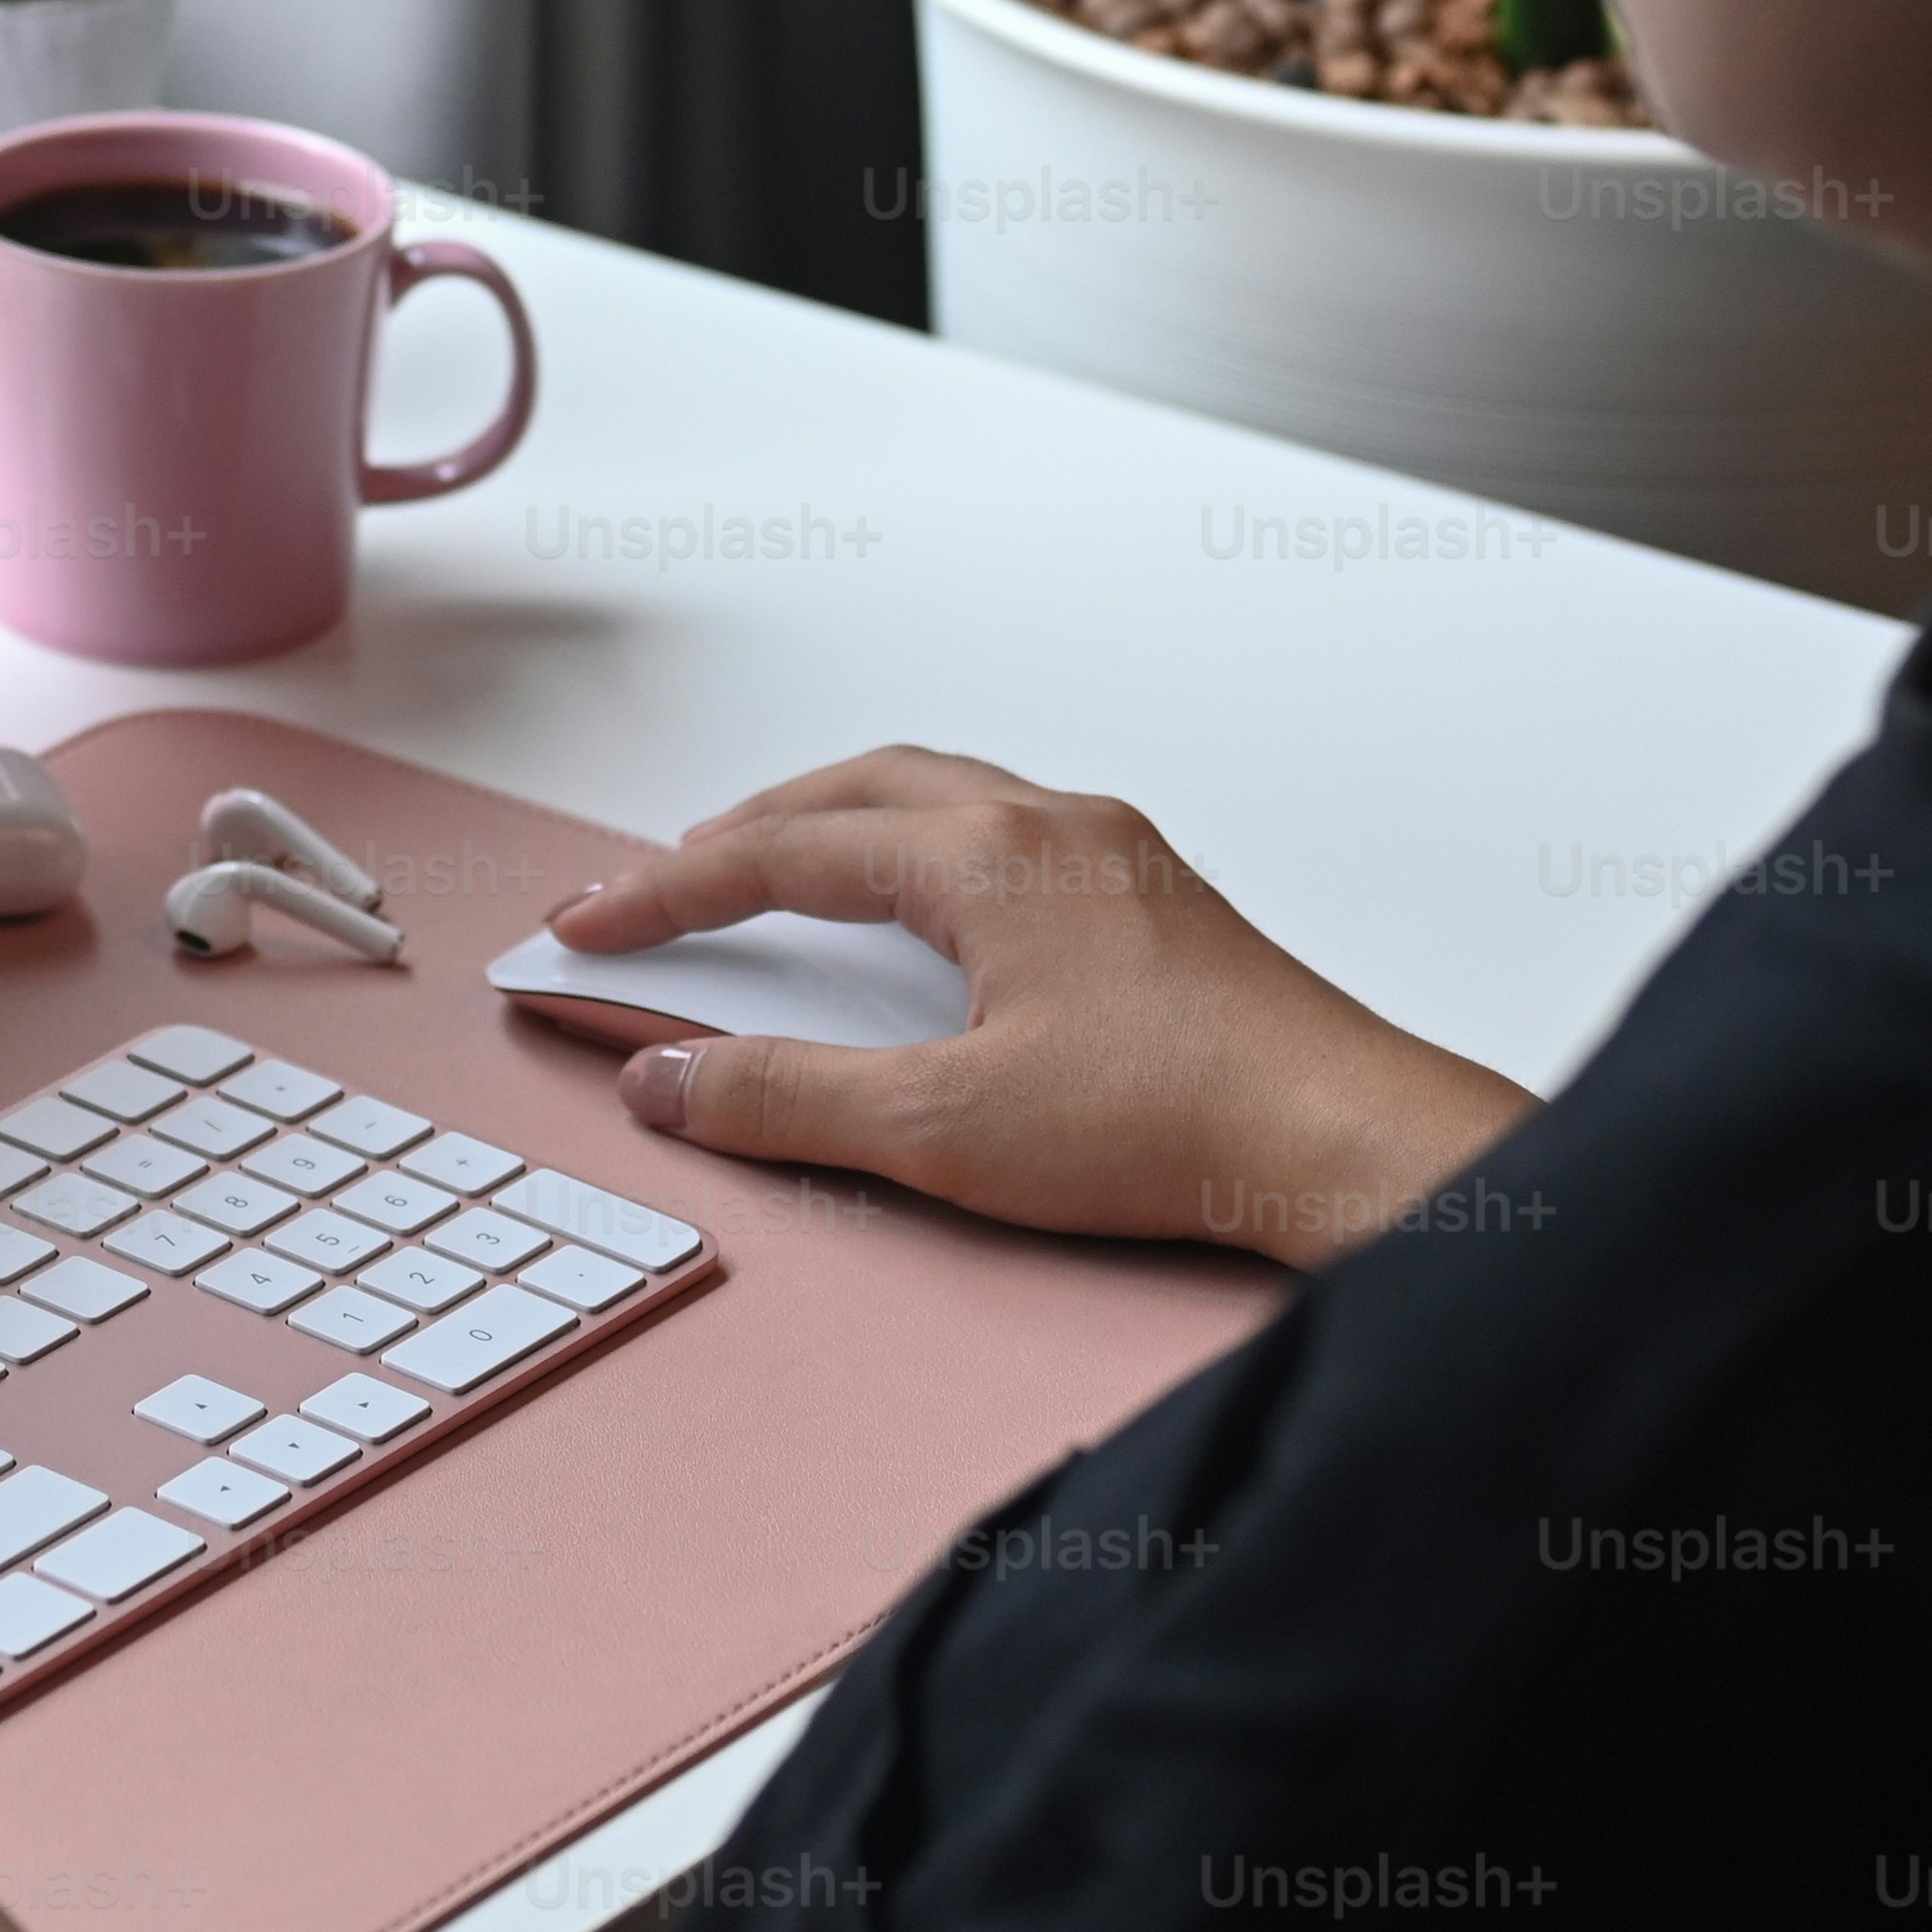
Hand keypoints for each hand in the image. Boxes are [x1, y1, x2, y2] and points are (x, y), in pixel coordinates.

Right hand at [542, 745, 1527, 1261]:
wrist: (1343, 1142)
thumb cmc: (1180, 1123)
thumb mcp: (943, 1129)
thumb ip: (787, 1100)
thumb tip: (670, 1077)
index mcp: (986, 858)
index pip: (781, 853)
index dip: (666, 892)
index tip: (589, 923)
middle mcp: (1051, 829)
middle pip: (858, 788)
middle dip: (745, 829)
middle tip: (668, 884)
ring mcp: (1114, 858)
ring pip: (941, 798)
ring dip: (839, 826)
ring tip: (777, 879)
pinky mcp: (1157, 906)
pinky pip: (1004, 835)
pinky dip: (921, 853)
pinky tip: (924, 920)